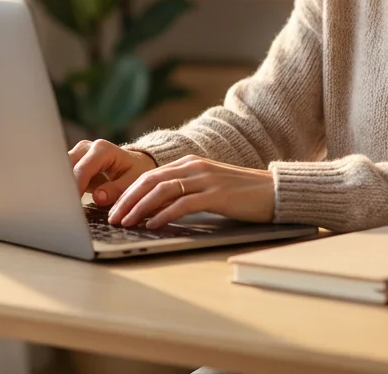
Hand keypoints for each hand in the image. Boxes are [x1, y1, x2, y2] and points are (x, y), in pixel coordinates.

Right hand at [68, 139, 157, 206]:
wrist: (134, 165)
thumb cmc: (134, 173)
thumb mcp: (132, 182)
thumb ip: (116, 190)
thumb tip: (97, 197)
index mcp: (102, 149)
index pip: (82, 169)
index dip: (76, 188)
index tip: (73, 206)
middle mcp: (86, 147)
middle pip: (66, 166)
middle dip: (64, 186)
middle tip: (64, 207)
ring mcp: (77, 153)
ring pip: (60, 169)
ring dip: (61, 186)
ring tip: (63, 205)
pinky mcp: (72, 162)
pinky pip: (62, 174)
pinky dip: (63, 187)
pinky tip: (65, 201)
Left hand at [109, 155, 274, 228]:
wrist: (274, 191)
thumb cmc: (241, 194)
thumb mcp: (208, 188)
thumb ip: (185, 193)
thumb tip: (156, 210)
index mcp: (190, 164)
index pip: (150, 175)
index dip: (128, 192)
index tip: (114, 208)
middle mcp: (194, 167)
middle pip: (150, 180)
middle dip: (127, 199)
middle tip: (112, 217)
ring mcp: (205, 179)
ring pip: (162, 190)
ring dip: (140, 207)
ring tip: (126, 222)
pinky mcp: (217, 195)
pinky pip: (183, 204)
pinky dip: (164, 214)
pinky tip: (153, 225)